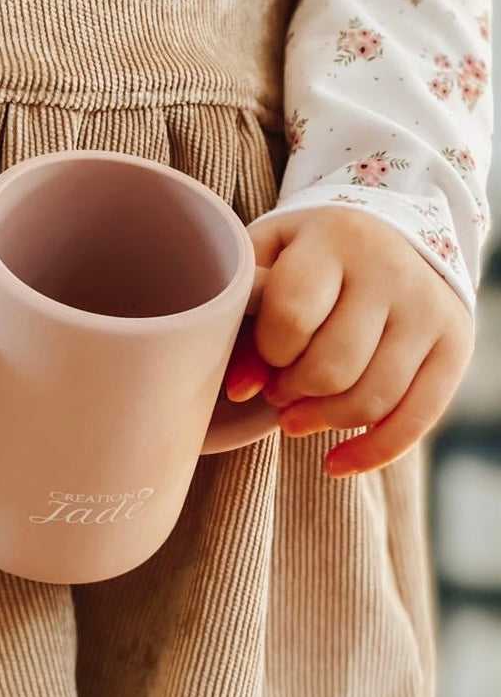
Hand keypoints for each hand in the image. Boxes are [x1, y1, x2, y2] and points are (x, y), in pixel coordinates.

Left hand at [223, 206, 473, 477]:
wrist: (386, 232)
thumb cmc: (306, 254)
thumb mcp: (266, 260)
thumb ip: (244, 312)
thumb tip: (240, 389)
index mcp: (335, 239)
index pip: (292, 318)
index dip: (265, 354)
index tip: (256, 360)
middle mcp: (390, 270)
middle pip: (332, 367)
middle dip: (291, 392)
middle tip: (277, 389)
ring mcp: (429, 308)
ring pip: (372, 398)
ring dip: (323, 420)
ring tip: (296, 414)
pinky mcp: (456, 342)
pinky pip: (417, 418)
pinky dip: (372, 452)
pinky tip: (335, 464)